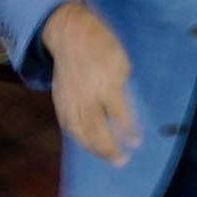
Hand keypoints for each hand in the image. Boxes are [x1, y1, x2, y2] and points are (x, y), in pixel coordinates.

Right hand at [41, 5, 145, 169]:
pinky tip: (88, 144)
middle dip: (109, 148)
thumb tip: (126, 113)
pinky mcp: (59, 100)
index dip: (127, 129)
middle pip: (95, 128)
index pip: (117, 112)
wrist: (71, 35)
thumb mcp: (121, 61)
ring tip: (108, 157)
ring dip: (94, 148)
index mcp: (105, 81)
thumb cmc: (103, 46)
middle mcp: (86, 94)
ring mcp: (70, 99)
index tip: (136, 143)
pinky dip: (78, 137)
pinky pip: (68, 124)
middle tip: (122, 161)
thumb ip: (122, 88)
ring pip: (80, 131)